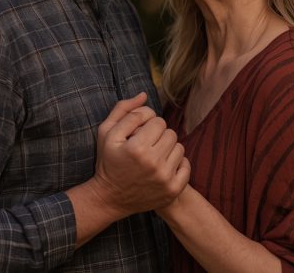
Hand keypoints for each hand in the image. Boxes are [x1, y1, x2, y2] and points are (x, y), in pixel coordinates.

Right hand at [91, 93, 190, 215]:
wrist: (110, 198)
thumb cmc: (108, 161)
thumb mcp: (107, 132)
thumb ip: (124, 109)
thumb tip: (144, 95)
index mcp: (136, 147)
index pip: (158, 120)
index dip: (148, 125)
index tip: (138, 135)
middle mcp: (152, 163)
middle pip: (170, 133)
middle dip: (158, 136)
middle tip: (146, 146)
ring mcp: (164, 178)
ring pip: (179, 147)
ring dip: (168, 149)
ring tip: (154, 157)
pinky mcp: (172, 190)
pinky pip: (186, 165)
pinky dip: (178, 164)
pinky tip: (163, 167)